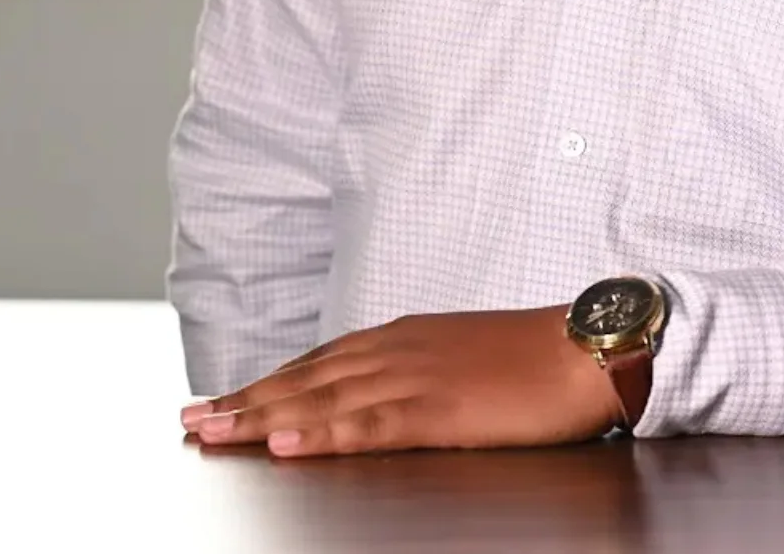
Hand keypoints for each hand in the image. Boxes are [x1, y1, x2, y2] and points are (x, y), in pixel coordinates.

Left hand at [180, 307, 624, 457]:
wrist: (591, 346)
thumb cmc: (537, 357)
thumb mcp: (464, 357)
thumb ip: (417, 371)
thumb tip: (381, 394)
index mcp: (403, 339)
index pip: (317, 363)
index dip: (266, 383)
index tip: (220, 400)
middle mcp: (396, 351)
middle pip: (305, 379)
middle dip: (245, 401)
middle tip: (193, 420)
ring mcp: (414, 378)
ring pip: (322, 400)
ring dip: (262, 416)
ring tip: (215, 431)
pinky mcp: (439, 410)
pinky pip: (369, 424)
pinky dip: (323, 433)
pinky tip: (288, 444)